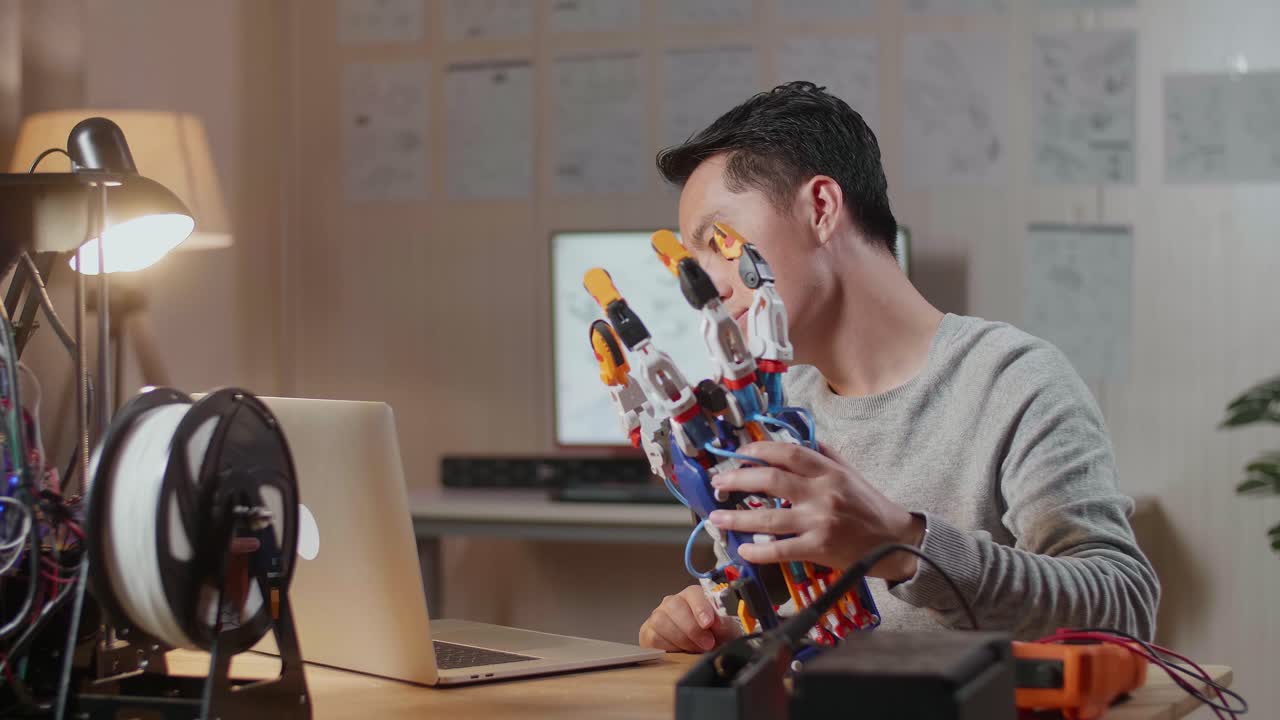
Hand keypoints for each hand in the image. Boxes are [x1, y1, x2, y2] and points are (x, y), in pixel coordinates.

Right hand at [639, 585, 742, 652]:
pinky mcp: (648, 633)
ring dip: (681, 639)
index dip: (700, 607)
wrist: (704, 652)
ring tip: (695, 649)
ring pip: (661, 620)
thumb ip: (725, 624)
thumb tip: (719, 621)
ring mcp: (658, 616)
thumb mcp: (726, 632)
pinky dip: (668, 647)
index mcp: (693, 596)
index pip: (693, 593)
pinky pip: (653, 637)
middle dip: (692, 628)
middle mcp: (673, 602)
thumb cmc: (714, 638)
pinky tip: (680, 651)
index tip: (708, 623)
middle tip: (706, 643)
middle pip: (674, 606)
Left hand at [707, 442, 925, 580]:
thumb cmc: (870, 506)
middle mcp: (822, 493)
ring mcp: (819, 522)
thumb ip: (823, 455)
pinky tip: (743, 550)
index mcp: (829, 471)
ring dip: (737, 518)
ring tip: (716, 518)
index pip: (788, 452)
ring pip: (769, 518)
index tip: (739, 455)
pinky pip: (781, 549)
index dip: (759, 450)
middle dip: (738, 480)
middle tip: (718, 483)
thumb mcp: (850, 473)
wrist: (897, 541)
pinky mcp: (819, 548)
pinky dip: (759, 551)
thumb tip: (795, 439)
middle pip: (771, 481)